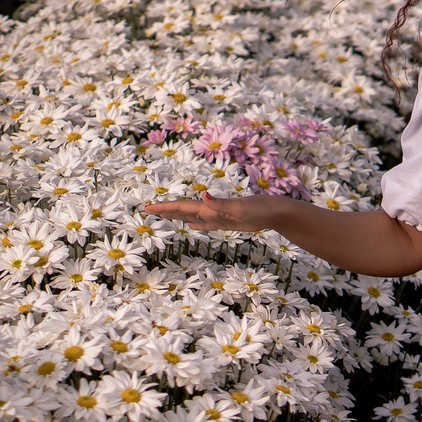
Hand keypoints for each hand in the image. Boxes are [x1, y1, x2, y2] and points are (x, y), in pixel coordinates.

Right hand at [143, 193, 277, 232]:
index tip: (148, 208)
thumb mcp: (238, 208)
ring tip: (164, 215)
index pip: (182, 206)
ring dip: (178, 216)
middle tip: (148, 210)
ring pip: (193, 217)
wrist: (273, 212)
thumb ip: (220, 203)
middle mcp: (211, 210)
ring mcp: (219, 217)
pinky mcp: (227, 223)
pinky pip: (207, 224)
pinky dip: (198, 225)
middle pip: (184, 210)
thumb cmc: (258, 208)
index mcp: (210, 207)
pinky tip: (193, 225)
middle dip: (166, 210)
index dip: (165, 208)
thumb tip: (204, 195)